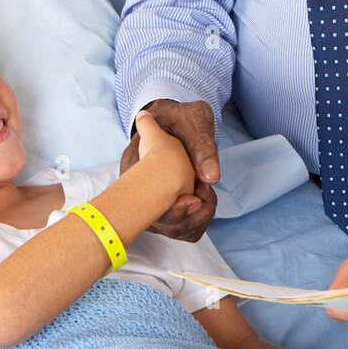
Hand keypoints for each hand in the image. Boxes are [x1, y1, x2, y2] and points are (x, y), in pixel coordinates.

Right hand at [119, 100, 218, 242]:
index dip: (177, 207)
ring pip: (175, 230)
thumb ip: (201, 144)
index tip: (199, 193)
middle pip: (163, 224)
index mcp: (136, 164)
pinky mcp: (161, 211)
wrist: (174, 122)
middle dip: (193, 214)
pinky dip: (199, 221)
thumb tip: (211, 178)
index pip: (146, 203)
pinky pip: (183, 230)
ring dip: (199, 216)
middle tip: (205, 189)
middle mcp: (135, 189)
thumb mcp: (193, 118)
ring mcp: (147, 204)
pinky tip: (204, 200)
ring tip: (205, 190)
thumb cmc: (181, 118)